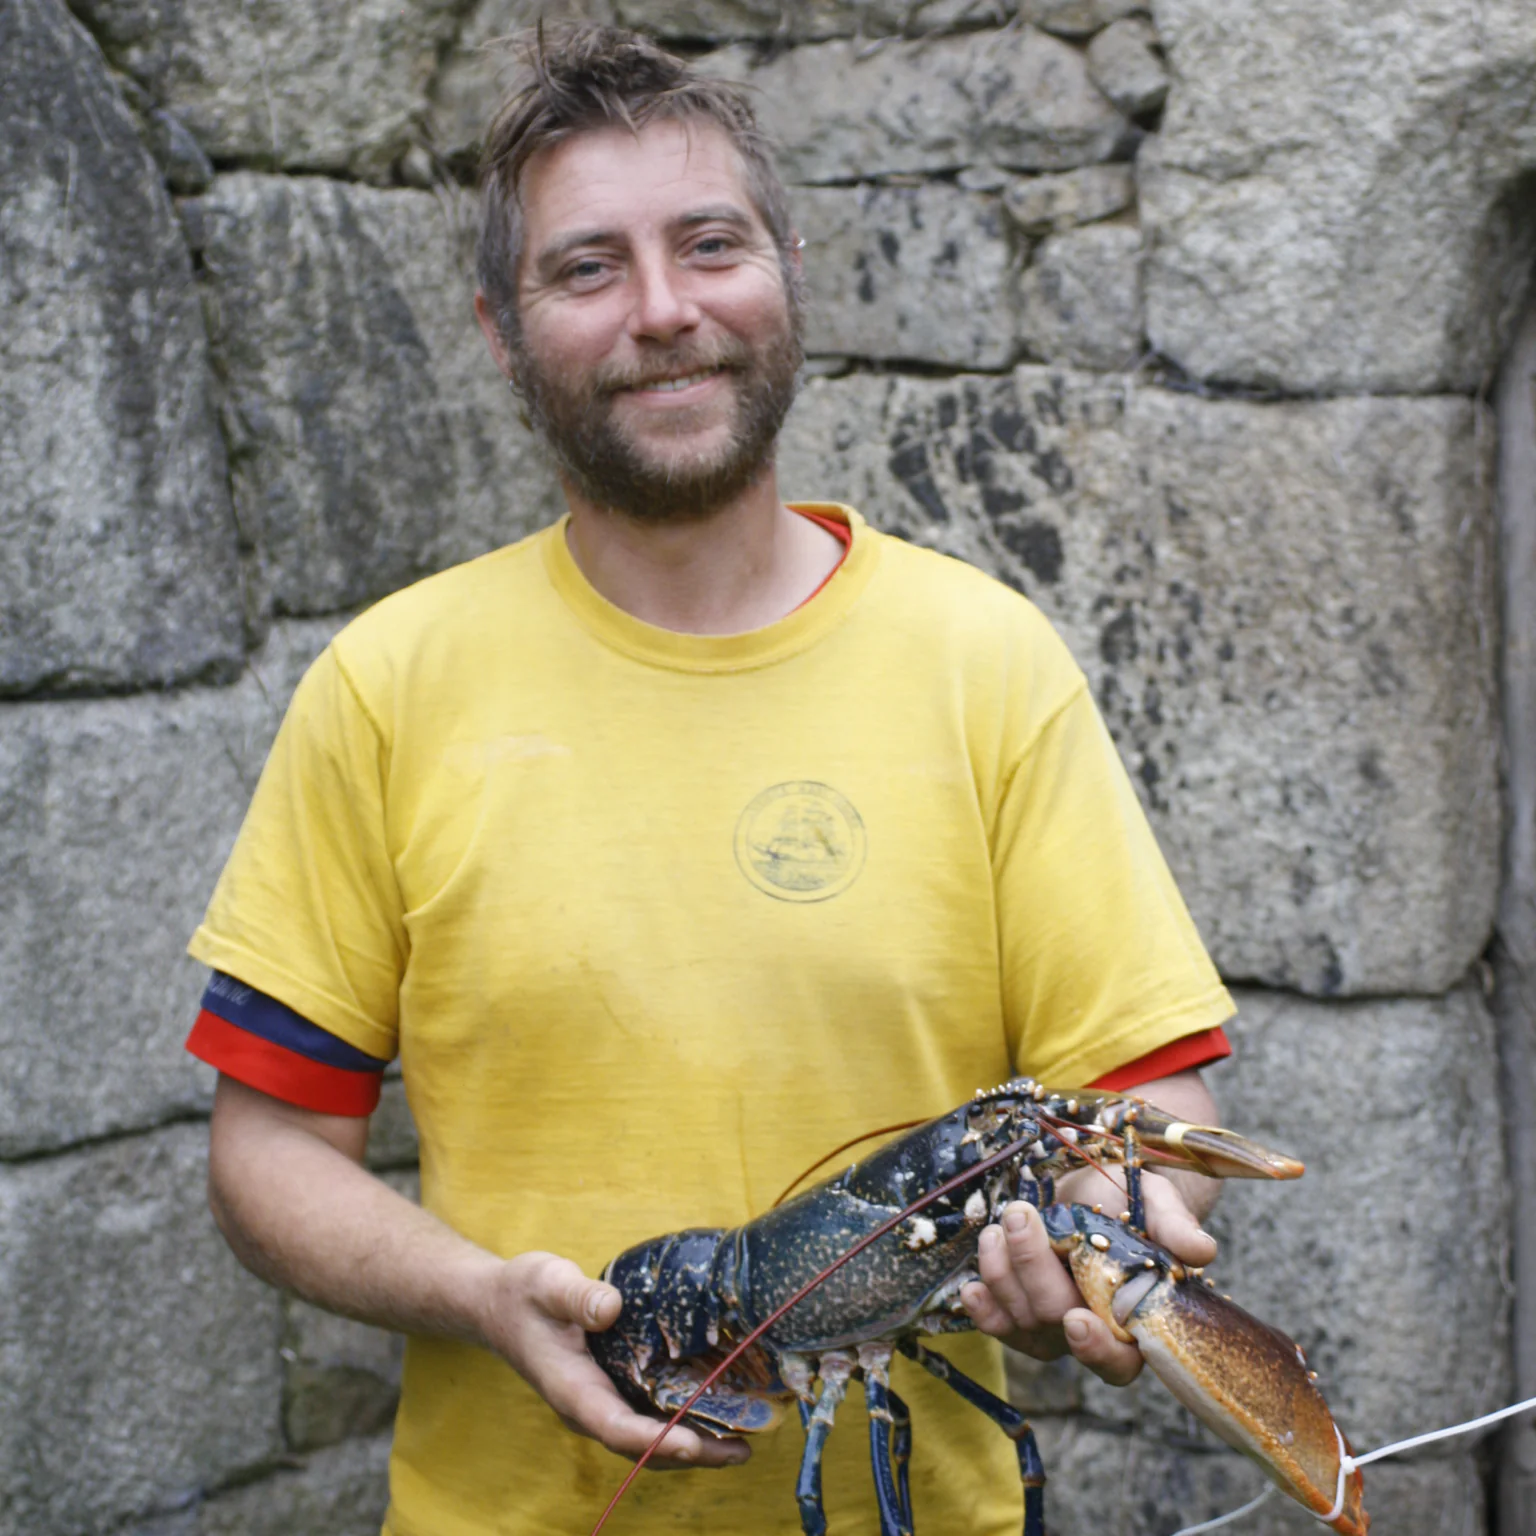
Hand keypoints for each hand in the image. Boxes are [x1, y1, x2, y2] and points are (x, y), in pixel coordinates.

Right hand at [484, 1251, 750, 1469]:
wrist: (499, 1305)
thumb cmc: (524, 1294)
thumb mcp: (548, 1283)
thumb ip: (578, 1297)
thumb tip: (612, 1308)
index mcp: (571, 1388)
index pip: (615, 1427)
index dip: (654, 1440)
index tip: (693, 1443)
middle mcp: (588, 1407)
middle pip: (641, 1447)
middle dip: (691, 1454)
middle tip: (741, 1451)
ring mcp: (599, 1404)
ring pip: (647, 1440)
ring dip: (694, 1447)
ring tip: (742, 1445)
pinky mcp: (610, 1392)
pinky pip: (647, 1419)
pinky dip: (682, 1423)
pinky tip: (715, 1414)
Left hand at [959, 1170, 1216, 1385]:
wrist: (1094, 1186)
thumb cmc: (1133, 1201)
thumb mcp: (1158, 1205)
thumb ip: (1175, 1227)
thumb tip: (1202, 1250)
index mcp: (1135, 1320)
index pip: (1118, 1362)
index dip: (1097, 1350)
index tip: (1077, 1320)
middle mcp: (1091, 1331)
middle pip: (1055, 1324)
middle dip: (1032, 1270)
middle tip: (1021, 1215)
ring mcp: (1051, 1324)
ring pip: (1020, 1320)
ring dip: (1002, 1272)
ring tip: (1004, 1222)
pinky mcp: (1019, 1308)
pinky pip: (997, 1323)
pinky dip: (981, 1307)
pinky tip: (970, 1287)